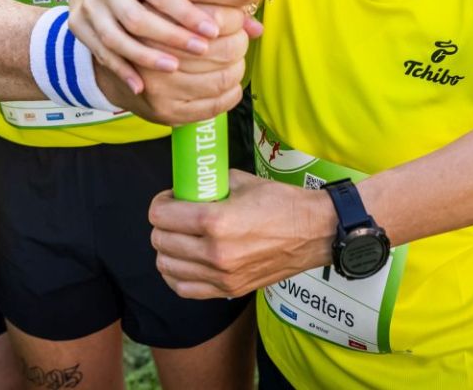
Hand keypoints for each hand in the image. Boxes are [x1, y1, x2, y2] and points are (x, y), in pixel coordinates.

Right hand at [69, 0, 238, 91]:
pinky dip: (121, 70)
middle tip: (200, 52)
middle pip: (139, 16)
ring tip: (173, 69)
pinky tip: (141, 86)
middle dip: (171, 37)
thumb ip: (211, 0)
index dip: (188, 13)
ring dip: (146, 56)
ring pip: (117, 37)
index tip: (213, 32)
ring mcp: (91, 5)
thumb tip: (257, 29)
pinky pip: (100, 51)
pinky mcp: (79, 24)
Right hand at [103, 19, 249, 126]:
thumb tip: (256, 28)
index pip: (215, 18)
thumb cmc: (154, 26)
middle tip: (238, 41)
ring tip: (234, 62)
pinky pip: (214, 106)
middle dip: (238, 45)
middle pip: (222, 50)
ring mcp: (160, 87)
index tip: (234, 22)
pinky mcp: (166, 111)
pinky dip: (231, 94)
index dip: (233, 20)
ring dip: (237, 70)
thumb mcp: (176, 6)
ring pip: (221, 79)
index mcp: (157, 17)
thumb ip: (215, 12)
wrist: (116, 60)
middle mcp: (154, 53)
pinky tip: (229, 84)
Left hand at [149, 170, 336, 297]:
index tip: (168, 200)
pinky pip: (184, 289)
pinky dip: (177, 275)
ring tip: (178, 238)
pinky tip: (183, 261)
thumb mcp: (241, 182)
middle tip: (173, 217)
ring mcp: (221, 275)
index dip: (160, 204)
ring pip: (168, 266)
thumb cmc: (281, 203)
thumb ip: (209, 187)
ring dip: (167, 249)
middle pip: (161, 241)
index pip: (161, 216)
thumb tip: (187, 188)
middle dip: (161, 226)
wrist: (312, 233)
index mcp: (216, 220)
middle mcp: (215, 252)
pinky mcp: (229, 290)